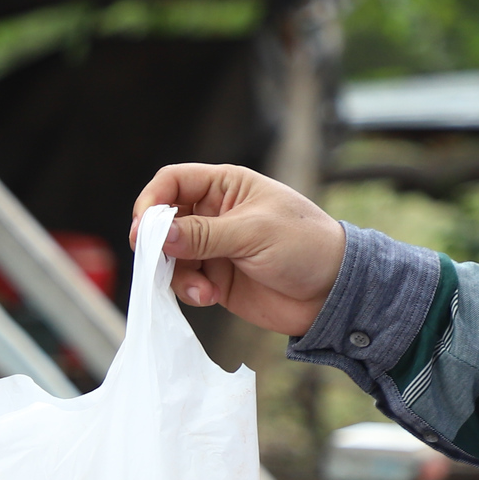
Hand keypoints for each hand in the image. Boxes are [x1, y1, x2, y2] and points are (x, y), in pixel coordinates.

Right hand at [129, 165, 344, 336]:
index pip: (174, 182)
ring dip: (175, 274)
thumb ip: (204, 235)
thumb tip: (158, 235)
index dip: (153, 201)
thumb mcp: (254, 233)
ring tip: (199, 289)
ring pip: (170, 256)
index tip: (144, 229)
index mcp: (226, 187)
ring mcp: (214, 248)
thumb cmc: (305, 246)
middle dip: (158, 244)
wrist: (334, 294)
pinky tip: (208, 297)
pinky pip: (185, 282)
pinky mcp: (215, 279)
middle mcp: (215, 214)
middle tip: (155, 262)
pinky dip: (189, 291)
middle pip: (165, 221)